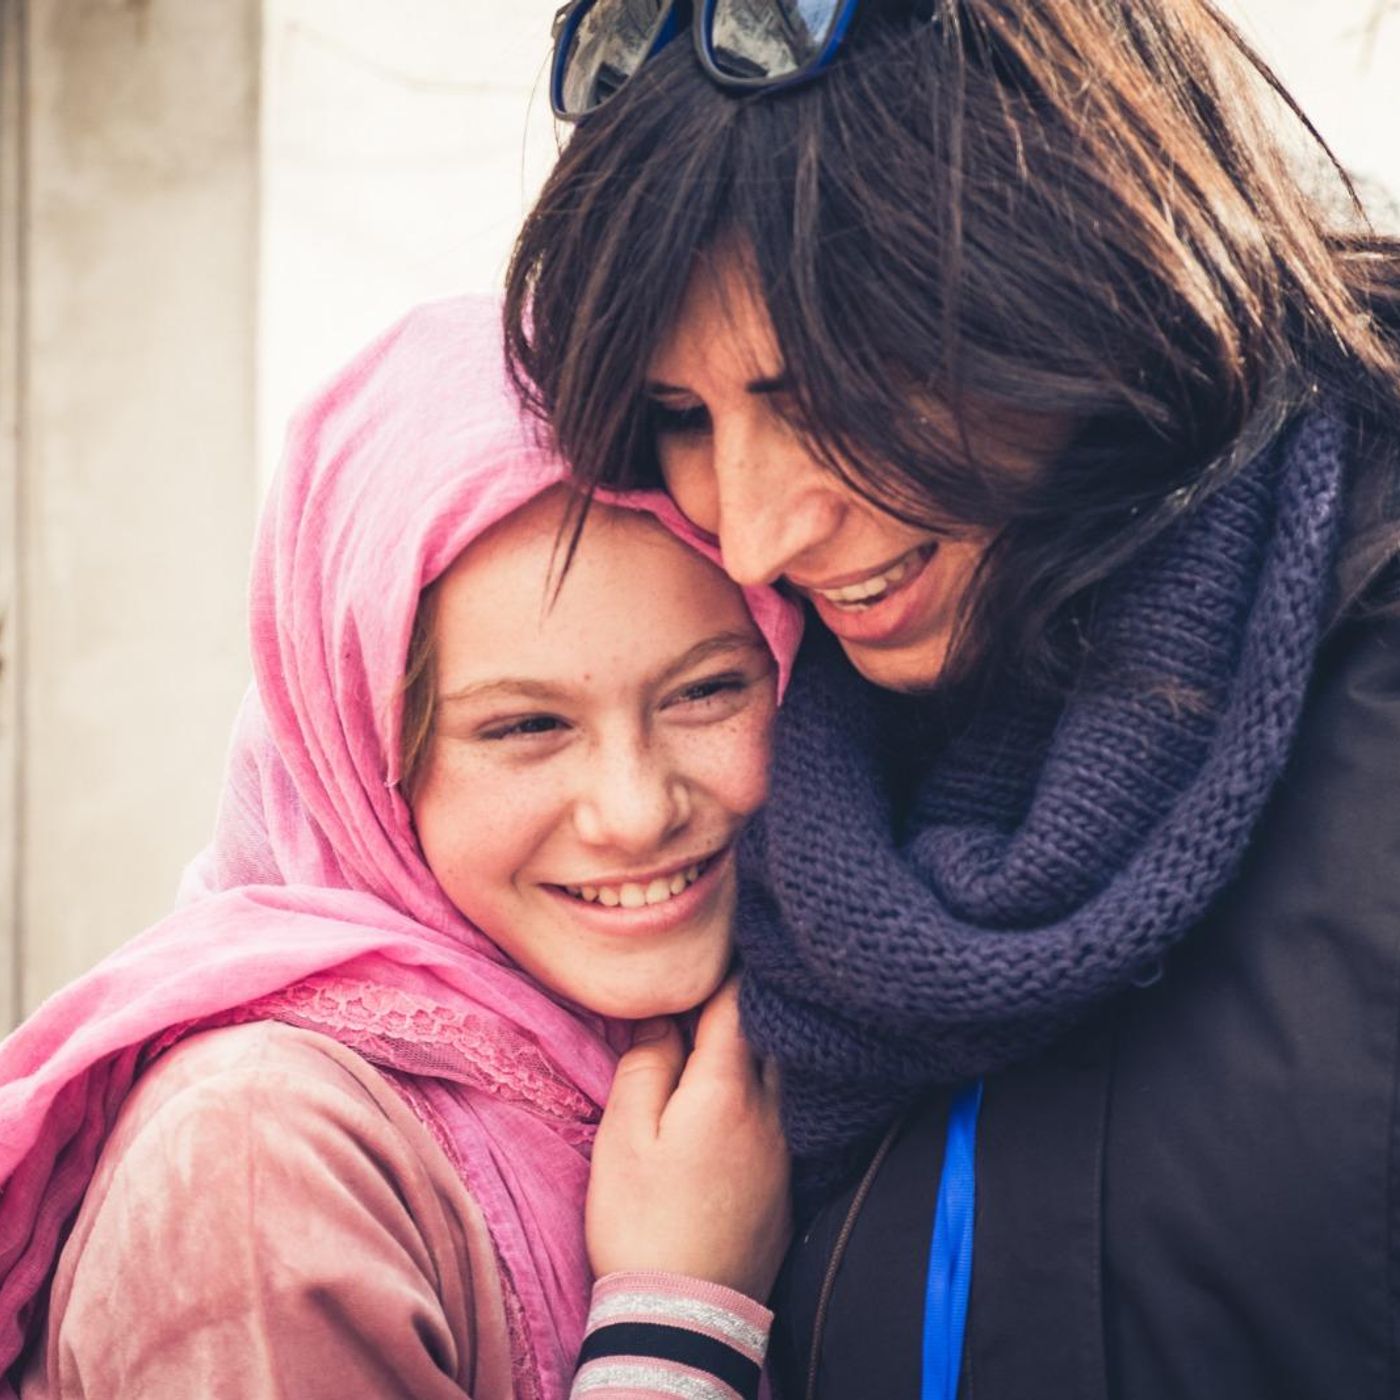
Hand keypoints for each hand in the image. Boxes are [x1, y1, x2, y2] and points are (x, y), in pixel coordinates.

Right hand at [586, 976, 791, 1300]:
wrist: (684, 1317)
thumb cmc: (642, 1222)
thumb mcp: (624, 1138)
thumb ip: (645, 1065)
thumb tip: (661, 1019)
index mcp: (727, 1088)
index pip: (737, 1002)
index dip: (719, 970)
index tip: (699, 953)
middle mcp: (771, 1110)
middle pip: (768, 1033)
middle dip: (742, 1004)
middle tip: (706, 992)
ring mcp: (786, 1148)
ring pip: (781, 1074)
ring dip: (754, 1049)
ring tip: (716, 1043)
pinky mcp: (787, 1182)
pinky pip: (783, 1114)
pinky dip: (761, 1093)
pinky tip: (731, 1104)